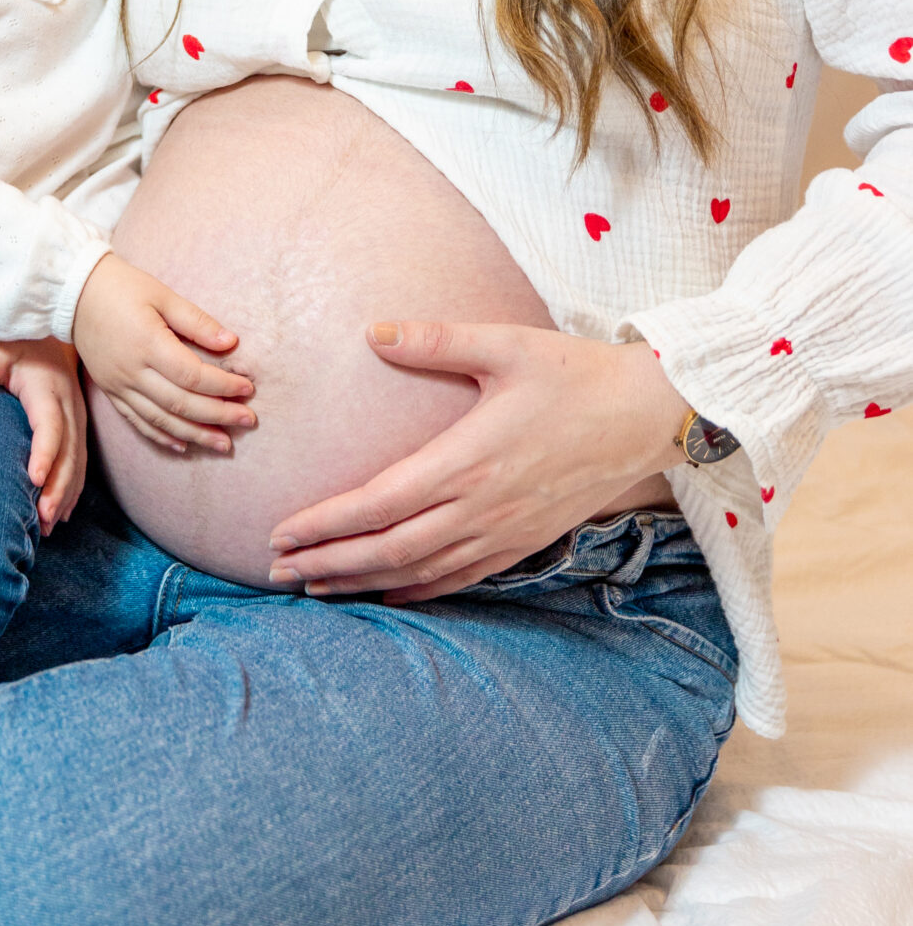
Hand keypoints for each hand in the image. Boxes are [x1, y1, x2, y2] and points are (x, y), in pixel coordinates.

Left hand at [0, 338, 87, 533]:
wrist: (53, 342)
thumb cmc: (21, 349)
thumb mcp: (1, 351)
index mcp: (49, 392)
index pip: (50, 426)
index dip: (45, 453)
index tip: (34, 478)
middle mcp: (69, 410)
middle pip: (69, 454)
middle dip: (58, 487)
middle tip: (42, 516)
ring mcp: (78, 422)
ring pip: (78, 465)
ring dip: (65, 496)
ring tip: (48, 525)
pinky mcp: (79, 432)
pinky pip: (80, 466)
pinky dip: (72, 491)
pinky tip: (60, 515)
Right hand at [71, 254, 253, 453]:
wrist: (73, 293)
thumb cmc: (122, 287)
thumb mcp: (163, 295)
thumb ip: (197, 321)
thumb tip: (231, 343)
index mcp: (148, 344)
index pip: (192, 375)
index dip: (223, 385)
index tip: (248, 388)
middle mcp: (132, 371)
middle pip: (181, 403)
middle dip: (218, 415)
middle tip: (248, 420)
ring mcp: (118, 385)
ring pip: (161, 420)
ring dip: (196, 434)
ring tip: (224, 444)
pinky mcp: (110, 391)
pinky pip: (137, 422)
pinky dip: (162, 436)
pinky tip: (184, 445)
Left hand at [267, 320, 685, 599]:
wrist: (650, 414)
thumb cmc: (576, 374)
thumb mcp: (506, 345)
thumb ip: (436, 341)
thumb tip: (372, 332)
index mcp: (467, 460)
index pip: (378, 503)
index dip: (324, 523)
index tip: (280, 533)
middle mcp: (481, 507)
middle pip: (388, 549)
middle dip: (327, 563)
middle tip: (276, 571)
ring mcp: (505, 532)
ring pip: (420, 572)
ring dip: (362, 582)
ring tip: (315, 586)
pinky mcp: (525, 543)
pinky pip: (460, 578)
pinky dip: (417, 591)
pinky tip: (388, 594)